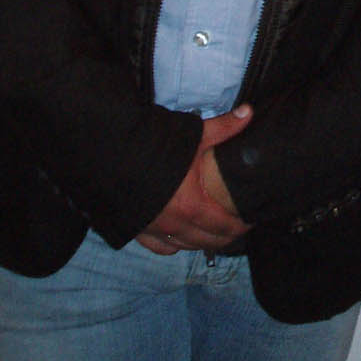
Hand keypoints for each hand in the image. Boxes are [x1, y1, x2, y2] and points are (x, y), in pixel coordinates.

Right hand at [137, 104, 252, 255]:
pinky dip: (174, 246)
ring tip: (213, 231)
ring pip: (186, 246)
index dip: (242, 225)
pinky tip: (180, 239)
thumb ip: (224, 128)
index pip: (225, 226)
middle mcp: (174, 225)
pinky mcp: (138, 230)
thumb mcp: (194, 136)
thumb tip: (248, 112)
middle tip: (236, 226)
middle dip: (226, 236)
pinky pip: (161, 247)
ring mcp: (155, 230)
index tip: (250, 219)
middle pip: (209, 241)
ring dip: (202, 241)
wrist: (110, 155)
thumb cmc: (155, 147)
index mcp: (192, 206)